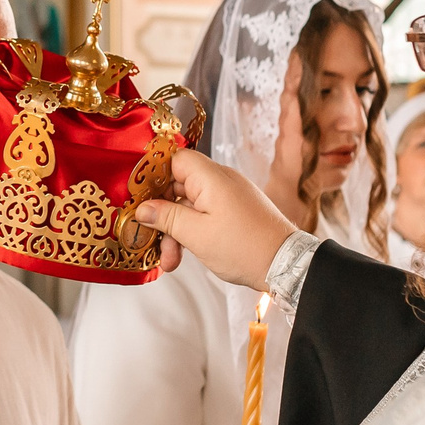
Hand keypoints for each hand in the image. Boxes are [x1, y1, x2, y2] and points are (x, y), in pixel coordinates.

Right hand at [135, 148, 295, 289]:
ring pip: (189, 205)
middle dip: (162, 215)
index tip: (138, 197)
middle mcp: (221, 181)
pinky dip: (192, 232)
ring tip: (170, 261)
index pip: (174, 159)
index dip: (153, 175)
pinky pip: (204, 214)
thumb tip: (142, 209)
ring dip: (176, 231)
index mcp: (211, 178)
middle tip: (150, 239)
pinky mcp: (235, 211)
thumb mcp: (196, 235)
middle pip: (178, 186)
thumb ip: (166, 217)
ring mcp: (229, 196)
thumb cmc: (244, 247)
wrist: (286, 265)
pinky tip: (184, 255)